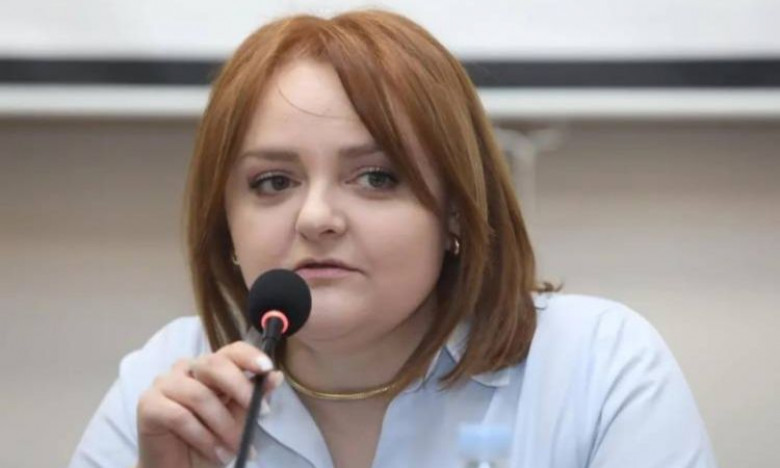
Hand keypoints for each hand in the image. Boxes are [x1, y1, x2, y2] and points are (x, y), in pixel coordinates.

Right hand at [136, 341, 282, 467]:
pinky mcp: (148, 404)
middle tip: (260, 414)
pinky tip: (216, 453)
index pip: (230, 350)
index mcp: (210, 368)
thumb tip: (275, 376)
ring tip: (234, 449)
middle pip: (213, 365)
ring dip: (223, 426)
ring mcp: (164, 384)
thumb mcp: (238, 421)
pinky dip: (203, 438)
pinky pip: (180, 416)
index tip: (267, 369)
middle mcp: (186, 369)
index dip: (249, 356)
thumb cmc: (209, 442)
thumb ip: (253, 399)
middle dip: (240, 388)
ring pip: (199, 396)